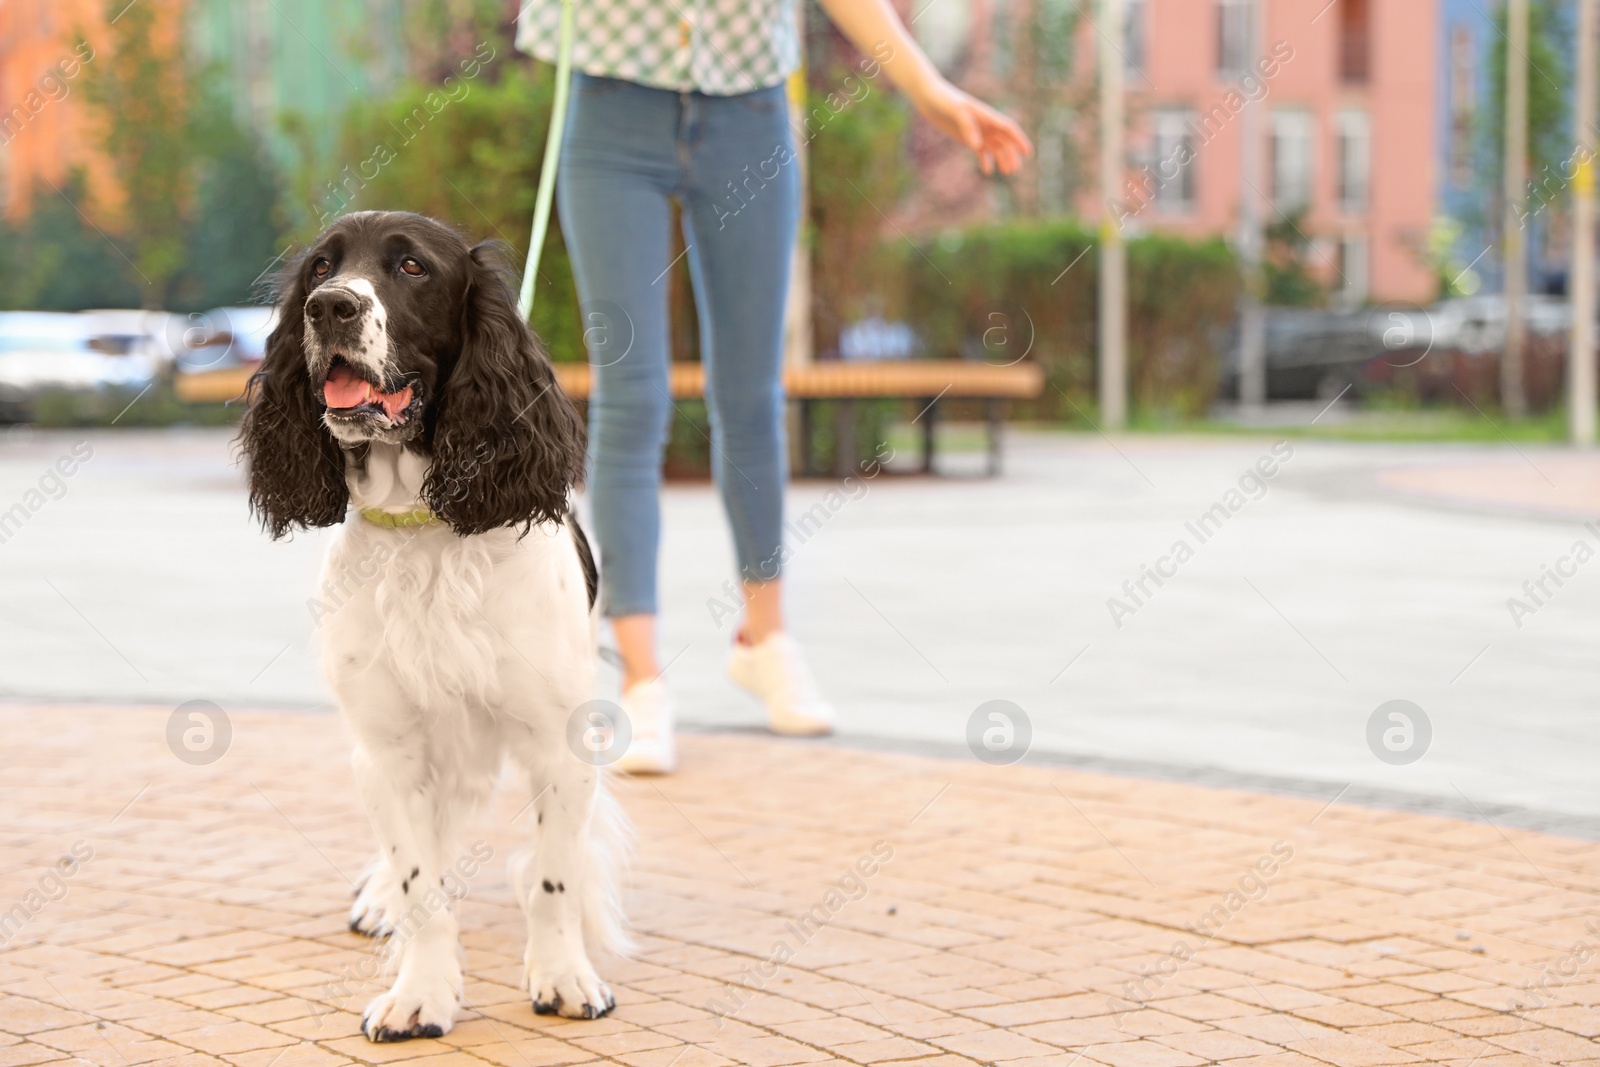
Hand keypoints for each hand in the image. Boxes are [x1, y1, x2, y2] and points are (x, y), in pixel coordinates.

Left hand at [912, 79, 1031, 176]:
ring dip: (1002, 159)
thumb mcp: (955, 110)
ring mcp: (978, 131)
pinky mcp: (968, 137)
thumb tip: (977, 147)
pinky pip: (981, 151)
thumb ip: (967, 126)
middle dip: (1011, 154)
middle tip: (1014, 170)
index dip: (1019, 140)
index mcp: (987, 115)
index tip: (1027, 152)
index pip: (1009, 128)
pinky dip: (985, 160)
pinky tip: (987, 171)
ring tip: (1006, 172)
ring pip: (995, 147)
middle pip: (1005, 141)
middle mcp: (986, 124)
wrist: (931, 98)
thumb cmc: (945, 100)